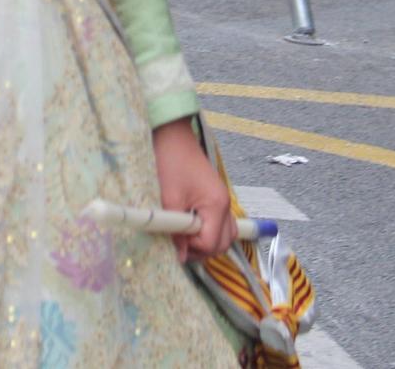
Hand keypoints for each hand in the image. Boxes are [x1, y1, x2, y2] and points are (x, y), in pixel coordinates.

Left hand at [151, 120, 235, 261]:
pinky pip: (220, 223)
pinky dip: (209, 230)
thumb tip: (180, 257)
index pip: (212, 243)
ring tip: (185, 237)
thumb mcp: (169, 199)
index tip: (175, 240)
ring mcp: (222, 200)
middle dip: (202, 249)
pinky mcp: (215, 197)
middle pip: (223, 243)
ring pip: (225, 235)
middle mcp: (225, 204)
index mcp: (216, 204)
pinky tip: (191, 227)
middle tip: (179, 243)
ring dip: (207, 241)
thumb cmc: (170, 162)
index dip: (192, 248)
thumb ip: (176, 231)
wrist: (172, 136)